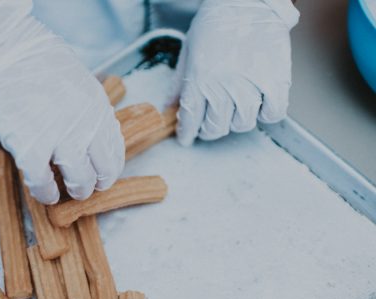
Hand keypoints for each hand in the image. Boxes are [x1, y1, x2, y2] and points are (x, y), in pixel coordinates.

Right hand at [0, 0, 124, 203]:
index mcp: (98, 108)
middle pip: (102, 172)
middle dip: (95, 184)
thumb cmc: (37, 64)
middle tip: (84, 187)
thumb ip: (89, 113)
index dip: (109, 170)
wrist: (4, 52)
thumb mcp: (79, 84)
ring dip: (76, 192)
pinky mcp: (30, 148)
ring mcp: (59, 138)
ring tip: (66, 191)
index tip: (101, 175)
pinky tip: (45, 193)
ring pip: (80, 182)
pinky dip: (46, 194)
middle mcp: (85, 125)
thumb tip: (92, 141)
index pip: (115, 152)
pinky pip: (43, 184)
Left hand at [174, 0, 299, 145]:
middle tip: (210, 123)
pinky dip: (267, 114)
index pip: (190, 120)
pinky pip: (273, 113)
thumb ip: (179, 82)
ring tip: (235, 108)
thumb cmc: (216, 22)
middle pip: (215, 128)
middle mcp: (222, 86)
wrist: (248, 1)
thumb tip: (168, 105)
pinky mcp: (275, 81)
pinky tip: (261, 105)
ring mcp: (250, 85)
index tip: (187, 138)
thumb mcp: (188, 51)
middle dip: (209, 130)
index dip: (187, 134)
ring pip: (242, 124)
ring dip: (236, 121)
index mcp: (198, 79)